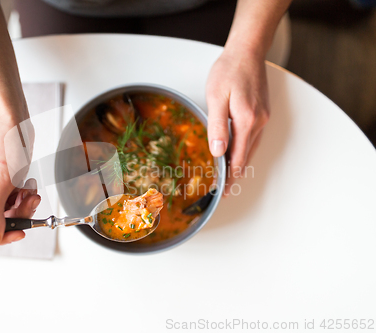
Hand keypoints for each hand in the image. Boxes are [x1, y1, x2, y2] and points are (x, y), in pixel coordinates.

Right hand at [0, 119, 39, 247]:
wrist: (10, 119)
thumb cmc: (1, 143)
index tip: (19, 232)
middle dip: (17, 217)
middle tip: (28, 203)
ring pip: (9, 214)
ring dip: (23, 206)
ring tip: (29, 191)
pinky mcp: (3, 184)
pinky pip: (14, 201)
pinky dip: (24, 196)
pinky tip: (28, 185)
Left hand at [206, 47, 269, 195]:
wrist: (247, 51)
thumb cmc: (229, 71)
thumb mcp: (216, 97)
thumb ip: (217, 125)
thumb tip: (218, 151)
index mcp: (246, 120)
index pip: (238, 157)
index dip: (231, 176)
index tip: (224, 191)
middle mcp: (258, 121)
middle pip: (247, 156)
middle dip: (236, 174)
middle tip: (226, 190)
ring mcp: (263, 117)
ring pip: (252, 148)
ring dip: (241, 163)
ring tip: (230, 177)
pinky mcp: (262, 112)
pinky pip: (253, 137)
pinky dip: (245, 149)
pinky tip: (238, 152)